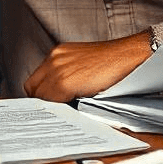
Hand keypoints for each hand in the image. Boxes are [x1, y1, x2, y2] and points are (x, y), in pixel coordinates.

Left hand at [23, 31, 151, 102]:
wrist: (129, 55)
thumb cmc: (112, 61)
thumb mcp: (84, 64)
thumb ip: (68, 75)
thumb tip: (59, 95)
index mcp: (59, 53)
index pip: (37, 79)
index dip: (42, 93)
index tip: (48, 103)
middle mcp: (54, 58)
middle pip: (33, 87)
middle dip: (42, 100)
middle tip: (55, 110)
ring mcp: (57, 69)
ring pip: (40, 95)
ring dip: (51, 105)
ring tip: (65, 110)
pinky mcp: (64, 81)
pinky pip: (51, 100)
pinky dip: (58, 108)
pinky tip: (70, 109)